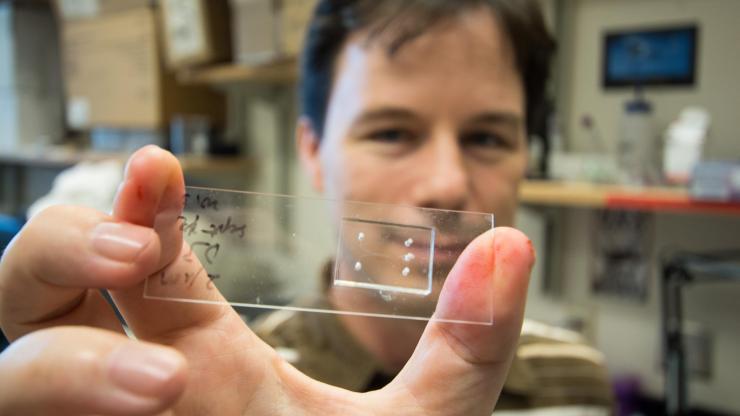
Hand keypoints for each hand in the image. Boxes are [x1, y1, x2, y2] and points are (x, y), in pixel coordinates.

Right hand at [0, 145, 533, 414]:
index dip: (134, 202)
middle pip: (35, 281)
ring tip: (165, 380)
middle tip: (136, 251)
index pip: (142, 255)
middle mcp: (130, 382)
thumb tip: (510, 245)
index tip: (160, 166)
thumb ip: (463, 343)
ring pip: (11, 364)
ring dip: (57, 359)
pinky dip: (45, 410)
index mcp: (202, 351)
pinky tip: (132, 414)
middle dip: (63, 246)